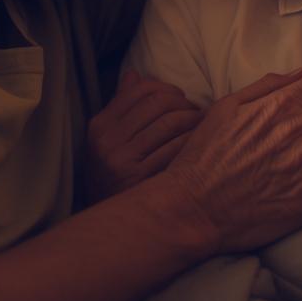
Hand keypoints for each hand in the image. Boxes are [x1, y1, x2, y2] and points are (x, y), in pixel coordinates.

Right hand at [85, 68, 202, 203]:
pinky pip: (178, 148)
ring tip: (200, 128)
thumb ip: (122, 106)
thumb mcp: (109, 140)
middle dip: (184, 104)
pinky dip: (194, 142)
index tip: (180, 99)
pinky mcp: (142, 179)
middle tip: (194, 113)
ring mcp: (124, 160)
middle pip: (159, 102)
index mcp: (101, 125)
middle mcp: (108, 140)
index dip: (167, 89)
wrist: (111, 225)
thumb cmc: (116, 175)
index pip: (141, 90)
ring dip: (194, 121)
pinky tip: (200, 146)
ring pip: (171, 122)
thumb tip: (135, 75)